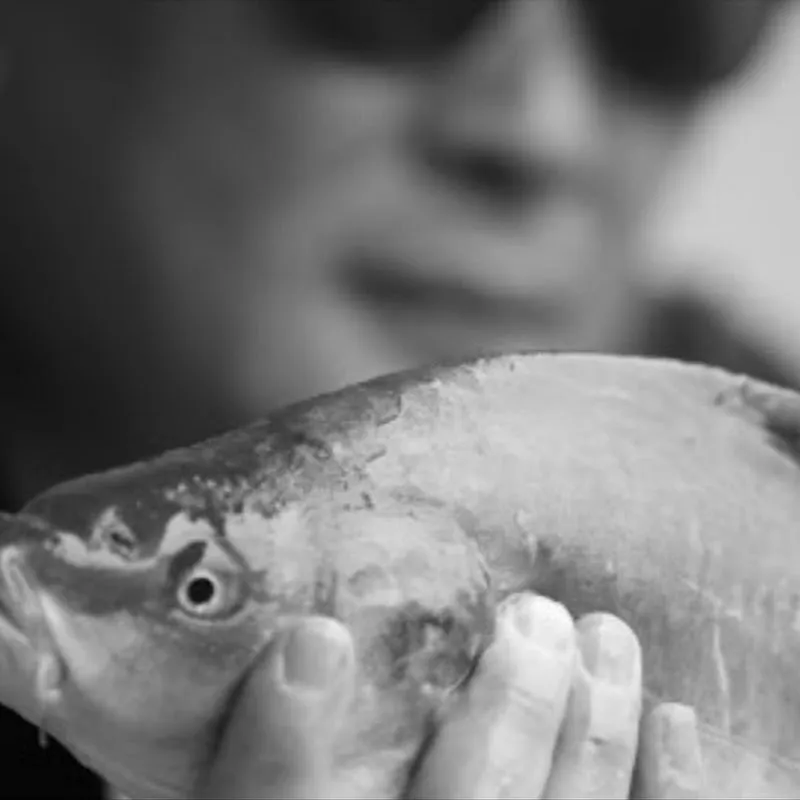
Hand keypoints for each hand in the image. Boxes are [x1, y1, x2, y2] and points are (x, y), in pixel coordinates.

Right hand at [193, 594, 702, 798]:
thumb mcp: (253, 796)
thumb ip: (261, 759)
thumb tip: (282, 655)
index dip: (281, 753)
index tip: (313, 640)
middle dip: (509, 714)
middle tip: (534, 616)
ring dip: (596, 729)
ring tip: (603, 633)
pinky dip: (665, 791)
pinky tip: (670, 719)